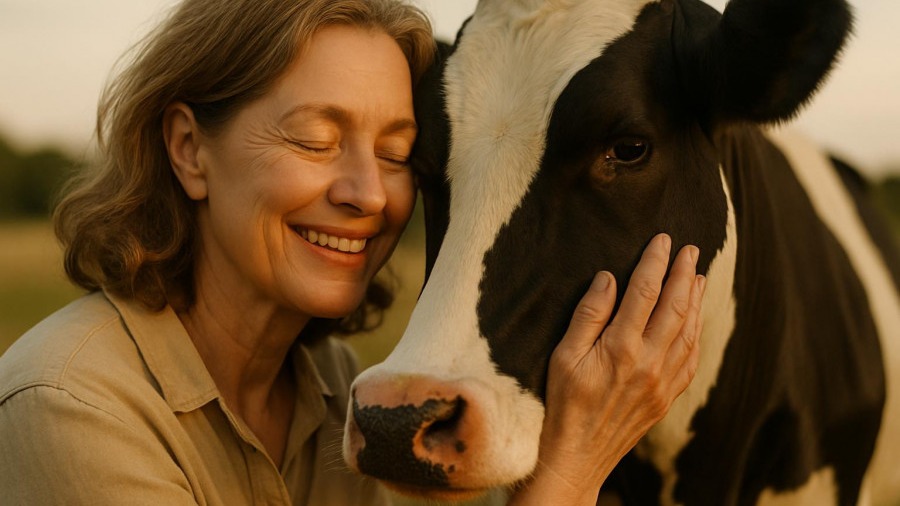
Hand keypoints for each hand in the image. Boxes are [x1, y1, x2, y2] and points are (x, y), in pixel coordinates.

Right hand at [509, 233, 704, 504]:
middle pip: (675, 306)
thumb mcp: (563, 356)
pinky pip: (691, 358)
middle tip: (690, 248)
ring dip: (696, 300)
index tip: (662, 240)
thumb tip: (608, 278)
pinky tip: (695, 319)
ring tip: (698, 275)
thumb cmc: (562, 404)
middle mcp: (649, 362)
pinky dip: (697, 332)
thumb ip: (588, 315)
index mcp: (621, 347)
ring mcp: (663, 382)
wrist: (577, 456)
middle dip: (684, 273)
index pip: (645, 292)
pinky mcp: (667, 397)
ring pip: (689, 331)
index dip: (655, 262)